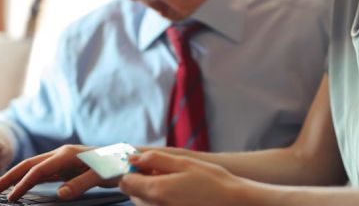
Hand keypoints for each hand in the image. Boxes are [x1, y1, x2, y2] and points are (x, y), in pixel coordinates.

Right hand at [0, 145, 113, 201]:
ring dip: (17, 176)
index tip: (10, 197)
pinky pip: (43, 172)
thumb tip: (60, 194)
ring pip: (34, 167)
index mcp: (67, 154)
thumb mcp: (101, 175)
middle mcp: (62, 154)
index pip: (38, 170)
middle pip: (29, 164)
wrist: (128, 157)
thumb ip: (81, 184)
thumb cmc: (116, 165)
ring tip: (1, 188)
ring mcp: (63, 159)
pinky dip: (29, 178)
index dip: (22, 184)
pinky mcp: (66, 165)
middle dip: (10, 176)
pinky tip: (23, 185)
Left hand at [120, 151, 246, 205]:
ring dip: (151, 190)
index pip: (125, 182)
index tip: (144, 163)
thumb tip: (134, 158)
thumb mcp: (184, 162)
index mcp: (156, 190)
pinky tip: (179, 194)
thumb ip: (156, 159)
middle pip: (133, 193)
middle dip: (142, 180)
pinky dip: (160, 200)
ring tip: (175, 183)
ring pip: (143, 201)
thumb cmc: (212, 181)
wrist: (233, 203)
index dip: (131, 170)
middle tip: (163, 171)